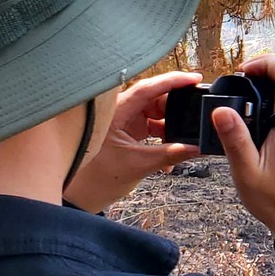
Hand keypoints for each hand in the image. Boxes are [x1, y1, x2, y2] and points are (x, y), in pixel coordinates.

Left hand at [63, 71, 204, 212]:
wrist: (78, 197)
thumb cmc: (96, 179)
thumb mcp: (138, 166)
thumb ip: (170, 155)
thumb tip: (197, 148)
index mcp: (115, 113)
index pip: (147, 88)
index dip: (173, 81)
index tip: (195, 78)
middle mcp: (118, 112)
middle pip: (154, 99)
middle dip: (176, 110)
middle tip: (195, 116)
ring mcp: (121, 122)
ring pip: (154, 114)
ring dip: (170, 128)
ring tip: (181, 143)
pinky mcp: (125, 132)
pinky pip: (150, 127)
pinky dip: (162, 138)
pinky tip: (169, 154)